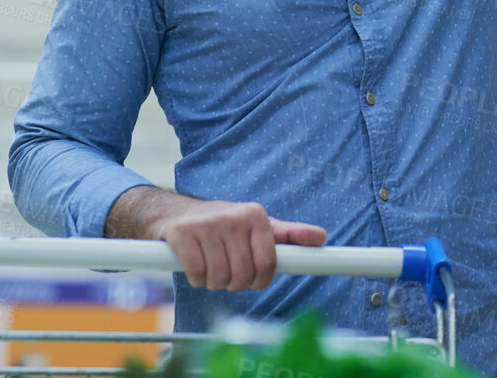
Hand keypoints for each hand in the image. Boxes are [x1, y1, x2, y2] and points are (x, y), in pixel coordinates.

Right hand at [132, 193, 326, 290]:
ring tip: (211, 267)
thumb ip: (289, 235)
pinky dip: (196, 279)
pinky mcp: (182, 234)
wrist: (175, 213)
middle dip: (234, 283)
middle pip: (242, 275)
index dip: (259, 281)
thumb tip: (321, 237)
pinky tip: (195, 266)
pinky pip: (197, 274)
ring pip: (219, 278)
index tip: (252, 279)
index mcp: (256, 215)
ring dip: (214, 282)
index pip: (267, 264)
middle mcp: (233, 217)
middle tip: (227, 272)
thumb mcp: (258, 226)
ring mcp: (207, 224)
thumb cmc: (223, 225)